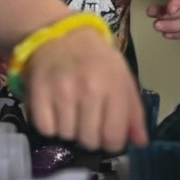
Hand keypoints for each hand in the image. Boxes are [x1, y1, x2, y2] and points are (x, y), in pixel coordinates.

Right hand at [22, 27, 146, 152]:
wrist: (61, 36)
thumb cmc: (97, 60)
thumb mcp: (123, 79)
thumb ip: (134, 112)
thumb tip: (141, 143)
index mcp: (114, 86)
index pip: (114, 137)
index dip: (112, 144)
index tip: (108, 137)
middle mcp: (88, 89)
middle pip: (89, 140)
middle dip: (91, 137)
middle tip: (88, 121)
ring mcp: (61, 91)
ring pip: (67, 136)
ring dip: (70, 130)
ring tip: (71, 112)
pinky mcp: (38, 93)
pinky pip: (46, 129)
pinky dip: (50, 126)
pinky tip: (56, 112)